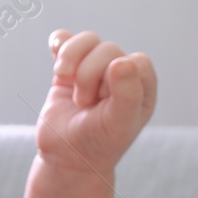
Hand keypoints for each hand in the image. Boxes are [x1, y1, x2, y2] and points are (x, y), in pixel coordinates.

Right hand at [37, 30, 156, 176]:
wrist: (66, 157)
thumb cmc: (98, 144)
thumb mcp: (118, 124)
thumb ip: (127, 94)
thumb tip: (122, 60)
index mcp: (141, 85)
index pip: (135, 61)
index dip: (116, 78)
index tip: (105, 102)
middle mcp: (121, 73)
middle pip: (108, 48)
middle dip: (89, 75)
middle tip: (84, 104)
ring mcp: (94, 68)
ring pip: (86, 40)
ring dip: (71, 59)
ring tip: (66, 81)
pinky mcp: (70, 68)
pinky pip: (64, 40)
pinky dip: (59, 44)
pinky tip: (56, 58)